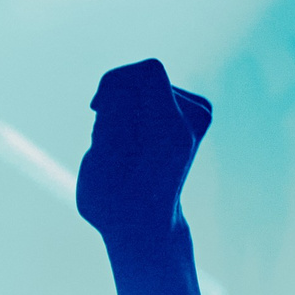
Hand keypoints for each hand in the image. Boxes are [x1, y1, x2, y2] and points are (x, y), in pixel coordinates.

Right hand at [76, 59, 212, 243]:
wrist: (143, 222)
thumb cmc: (112, 198)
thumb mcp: (100, 161)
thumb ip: (111, 116)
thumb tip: (121, 85)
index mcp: (172, 131)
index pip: (147, 72)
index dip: (114, 81)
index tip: (96, 107)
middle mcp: (193, 121)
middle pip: (143, 75)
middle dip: (114, 96)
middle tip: (104, 133)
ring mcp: (198, 117)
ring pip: (146, 84)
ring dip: (122, 107)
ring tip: (119, 143)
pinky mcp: (195, 114)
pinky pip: (155, 90)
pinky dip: (136, 107)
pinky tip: (132, 136)